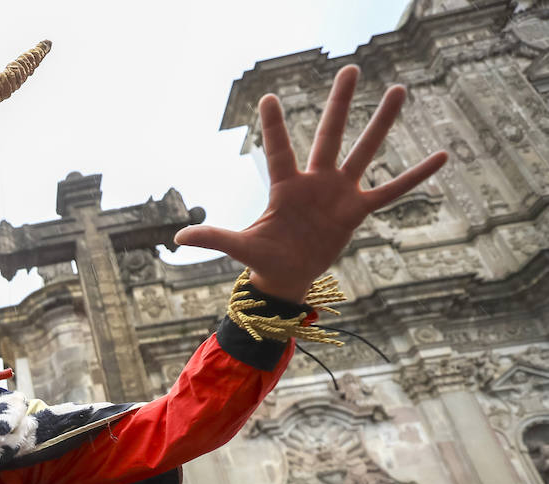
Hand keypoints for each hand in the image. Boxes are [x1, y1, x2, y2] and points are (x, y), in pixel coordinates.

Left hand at [175, 65, 447, 302]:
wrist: (286, 277)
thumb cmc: (262, 258)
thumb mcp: (239, 248)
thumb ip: (214, 238)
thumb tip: (179, 239)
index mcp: (285, 187)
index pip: (278, 149)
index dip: (273, 125)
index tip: (268, 96)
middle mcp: (315, 182)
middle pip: (329, 135)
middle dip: (340, 104)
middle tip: (351, 68)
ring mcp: (339, 193)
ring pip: (364, 151)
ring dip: (382, 123)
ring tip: (398, 90)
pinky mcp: (357, 212)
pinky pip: (392, 191)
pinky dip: (415, 176)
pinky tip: (442, 156)